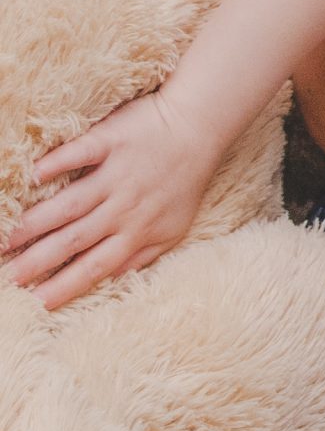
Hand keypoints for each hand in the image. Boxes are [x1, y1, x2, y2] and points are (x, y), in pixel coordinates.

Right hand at [1, 86, 220, 310]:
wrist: (200, 127)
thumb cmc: (184, 180)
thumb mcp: (174, 228)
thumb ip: (144, 256)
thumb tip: (114, 279)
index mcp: (136, 231)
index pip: (95, 266)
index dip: (65, 286)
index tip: (36, 303)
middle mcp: (123, 207)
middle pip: (74, 239)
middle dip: (39, 261)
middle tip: (9, 276)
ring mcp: (116, 174)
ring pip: (71, 203)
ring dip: (38, 222)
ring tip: (8, 237)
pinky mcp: (112, 140)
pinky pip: (81, 153)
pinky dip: (58, 163)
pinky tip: (35, 175)